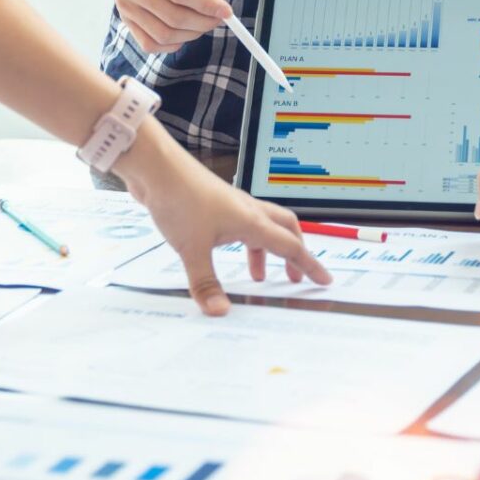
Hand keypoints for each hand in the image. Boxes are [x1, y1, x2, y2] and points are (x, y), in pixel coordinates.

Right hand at [97, 0, 231, 54]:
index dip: (207, 5)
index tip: (227, 10)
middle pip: (173, 16)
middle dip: (204, 21)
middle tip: (219, 16)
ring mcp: (124, 3)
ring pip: (164, 34)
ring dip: (192, 33)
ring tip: (204, 20)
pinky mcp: (125, 17)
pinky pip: (150, 43)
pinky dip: (173, 43)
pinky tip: (185, 30)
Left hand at [117, 131, 328, 313]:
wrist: (156, 168)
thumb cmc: (179, 198)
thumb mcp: (192, 250)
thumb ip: (206, 283)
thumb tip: (219, 311)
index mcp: (251, 221)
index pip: (290, 246)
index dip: (309, 265)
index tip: (324, 279)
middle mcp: (247, 210)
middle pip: (285, 229)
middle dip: (294, 254)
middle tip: (293, 276)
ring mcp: (231, 205)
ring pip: (263, 226)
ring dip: (266, 251)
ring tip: (257, 275)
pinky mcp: (215, 203)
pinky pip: (241, 224)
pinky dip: (245, 241)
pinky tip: (225, 251)